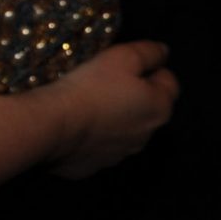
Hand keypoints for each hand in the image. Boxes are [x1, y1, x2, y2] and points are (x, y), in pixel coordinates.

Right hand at [43, 39, 178, 178]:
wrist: (52, 126)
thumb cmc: (92, 87)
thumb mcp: (125, 56)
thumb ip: (150, 53)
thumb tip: (163, 53)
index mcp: (160, 109)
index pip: (169, 82)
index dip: (151, 68)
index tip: (129, 64)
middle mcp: (147, 136)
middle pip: (148, 108)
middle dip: (136, 95)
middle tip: (109, 82)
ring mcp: (120, 155)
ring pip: (124, 130)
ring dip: (115, 117)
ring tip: (90, 104)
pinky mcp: (93, 167)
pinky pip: (98, 146)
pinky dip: (93, 136)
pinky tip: (76, 126)